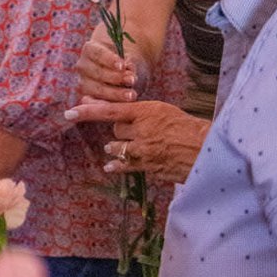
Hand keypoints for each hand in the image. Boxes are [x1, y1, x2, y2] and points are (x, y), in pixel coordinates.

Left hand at [66, 97, 209, 183]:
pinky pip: (123, 166)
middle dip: (121, 133)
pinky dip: (116, 165)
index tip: (70, 112)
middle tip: (136, 132)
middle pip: (115, 131)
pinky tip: (111, 166)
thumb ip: (139, 113)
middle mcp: (143, 129)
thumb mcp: (163, 111)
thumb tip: (115, 116)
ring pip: (116, 148)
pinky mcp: (148, 166)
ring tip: (135, 146)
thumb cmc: (186, 127)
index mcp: (147, 111)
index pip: (111, 110)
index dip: (89, 110)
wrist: (207, 148)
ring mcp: (144, 150)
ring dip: (119, 148)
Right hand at [72, 29, 141, 105]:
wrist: (122, 71)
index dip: (110, 60)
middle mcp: (83, 66)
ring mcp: (83, 82)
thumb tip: (129, 70)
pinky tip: (121, 106)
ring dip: (115, 93)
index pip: (98, 53)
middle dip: (116, 78)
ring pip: (97, 89)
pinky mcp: (87, 97)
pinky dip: (110, 104)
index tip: (122, 66)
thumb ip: (129, 63)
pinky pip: (96, 102)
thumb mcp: (129, 57)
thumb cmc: (126, 60)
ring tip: (132, 95)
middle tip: (132, 81)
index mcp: (90, 49)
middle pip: (97, 72)